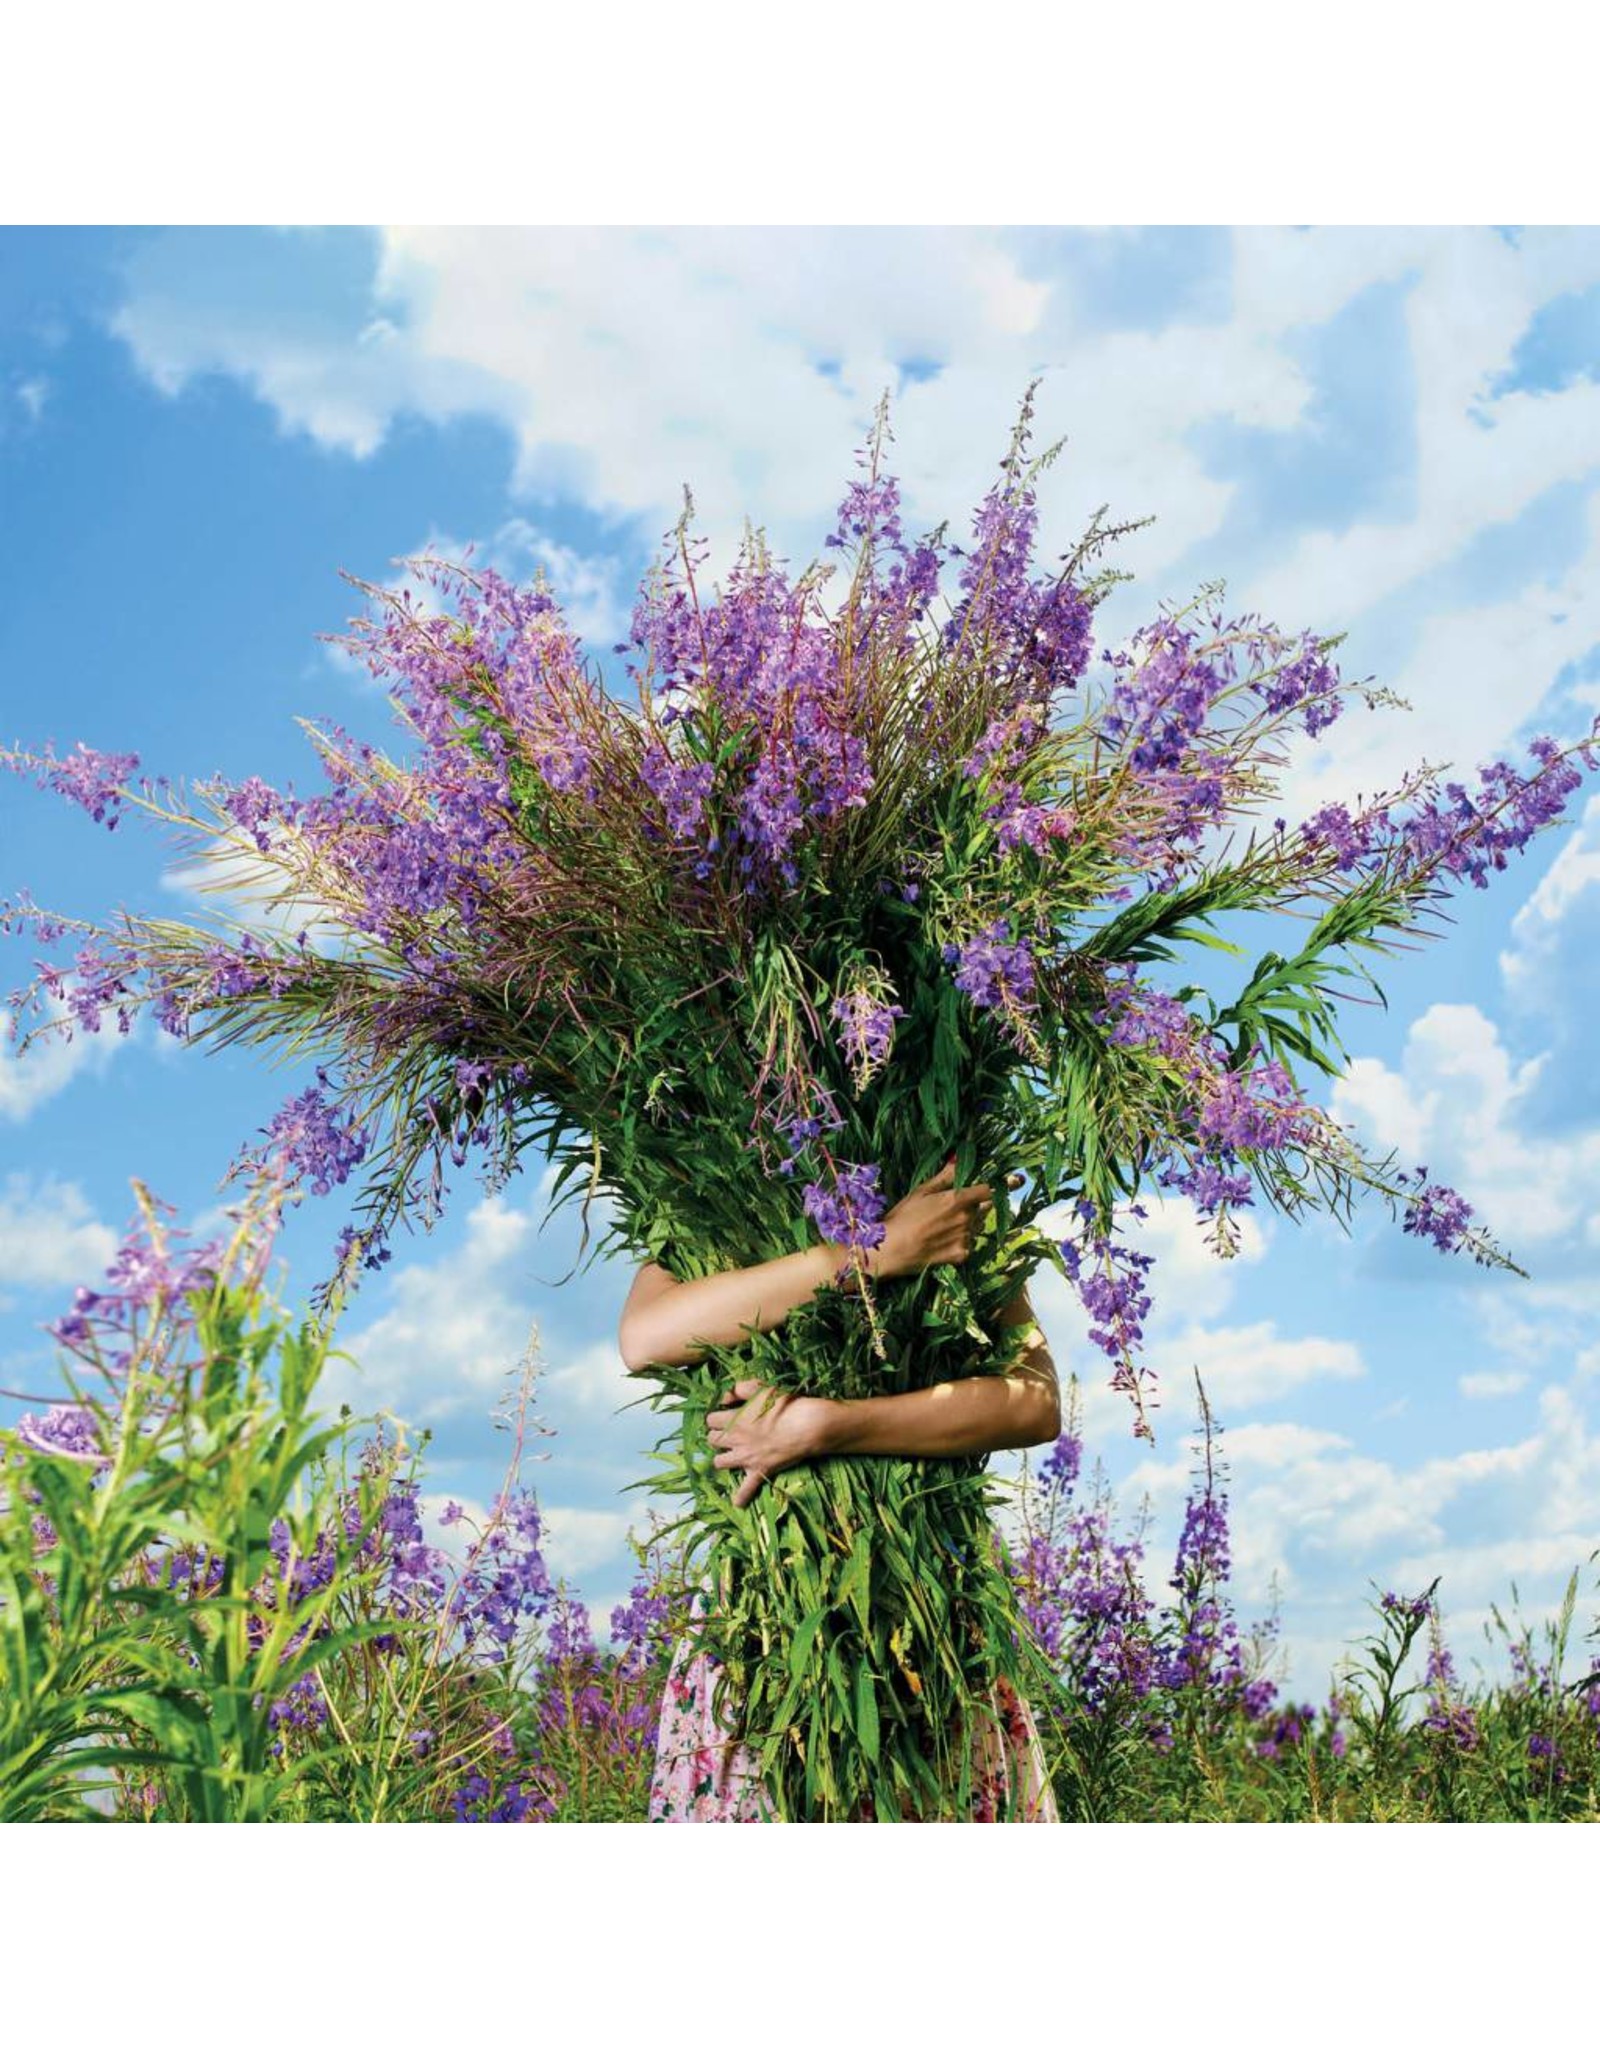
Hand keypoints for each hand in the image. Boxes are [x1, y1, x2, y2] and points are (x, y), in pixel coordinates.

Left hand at [705, 1378, 836, 1508]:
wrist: (805, 1426)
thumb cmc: (784, 1405)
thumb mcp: (760, 1388)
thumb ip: (739, 1389)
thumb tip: (723, 1396)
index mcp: (732, 1420)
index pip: (710, 1420)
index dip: (717, 1417)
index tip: (724, 1415)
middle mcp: (734, 1440)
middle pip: (712, 1440)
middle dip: (717, 1437)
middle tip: (727, 1434)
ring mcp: (745, 1458)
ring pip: (720, 1462)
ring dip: (723, 1459)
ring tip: (730, 1455)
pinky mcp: (759, 1471)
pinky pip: (746, 1489)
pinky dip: (741, 1496)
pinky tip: (737, 1503)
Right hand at [870, 1156, 1024, 1279]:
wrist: (889, 1250)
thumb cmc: (902, 1216)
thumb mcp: (921, 1191)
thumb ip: (945, 1176)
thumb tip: (959, 1157)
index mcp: (957, 1199)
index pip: (990, 1189)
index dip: (1006, 1183)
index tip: (1018, 1179)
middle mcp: (966, 1218)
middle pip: (985, 1207)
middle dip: (978, 1203)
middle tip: (956, 1206)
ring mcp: (966, 1238)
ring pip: (977, 1225)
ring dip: (970, 1222)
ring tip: (943, 1225)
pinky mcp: (962, 1255)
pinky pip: (969, 1243)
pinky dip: (961, 1240)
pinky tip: (942, 1240)